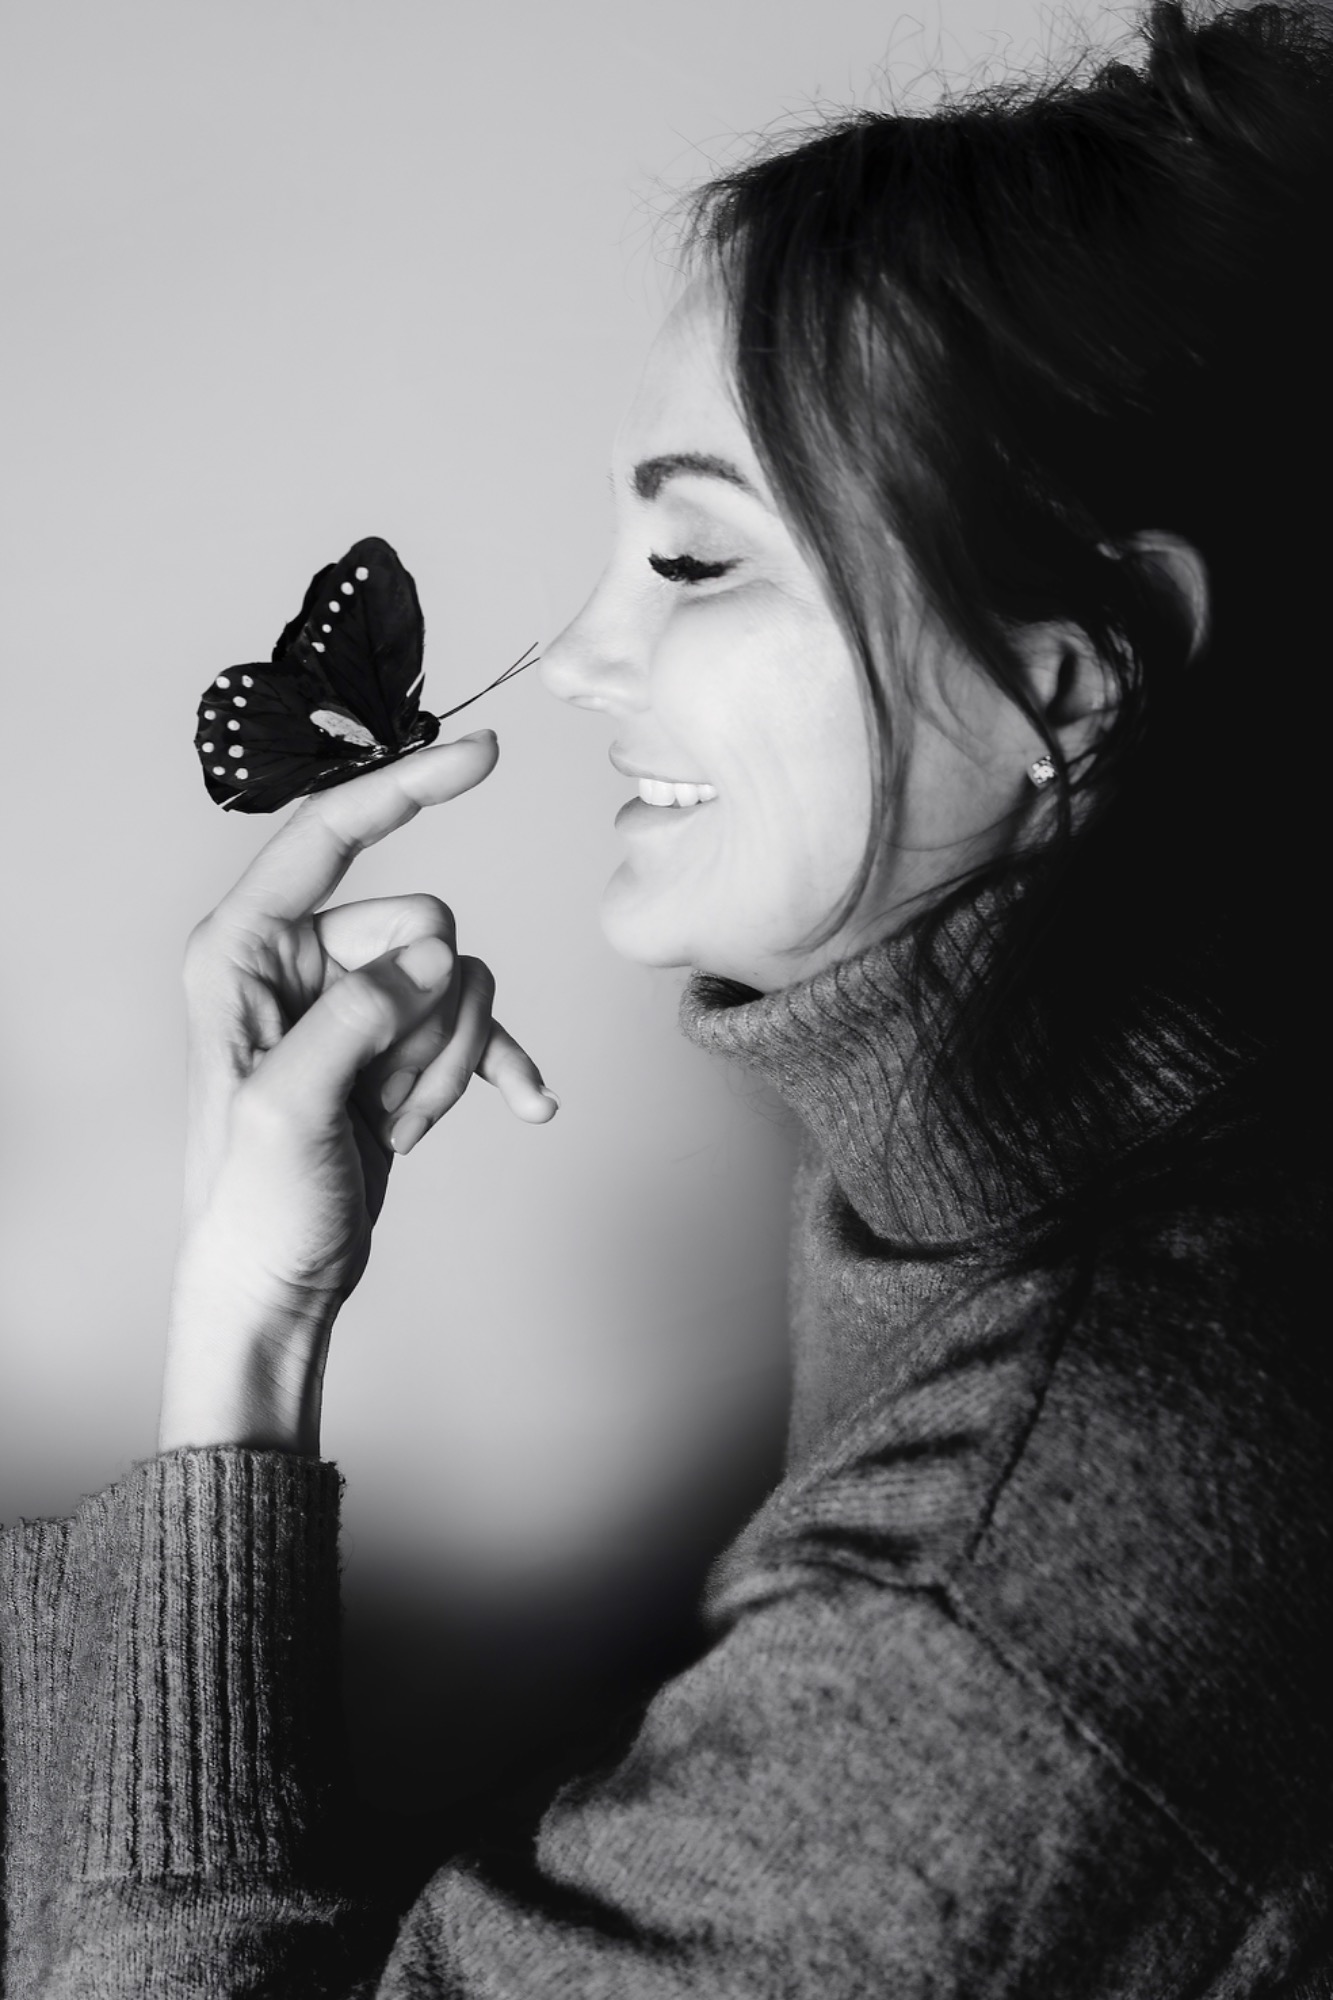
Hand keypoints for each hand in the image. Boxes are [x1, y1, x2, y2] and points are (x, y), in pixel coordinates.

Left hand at [160, 732, 554, 1455]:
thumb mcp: (287, 1111)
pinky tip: (530, 1104)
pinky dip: (498, 1066)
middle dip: (423, 1018)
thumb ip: (354, 1020)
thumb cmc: (254, 1204)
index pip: (329, 834)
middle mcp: (299, 961)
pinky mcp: (397, 1044)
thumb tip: (431, 956)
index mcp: (244, 950)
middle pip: (423, 926)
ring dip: (445, 1060)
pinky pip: (477, 1026)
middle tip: (376, 1094)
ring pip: (458, 980)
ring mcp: (355, 1002)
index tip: (484, 755)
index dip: (406, 787)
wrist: (279, 1283)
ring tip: (390, 1122)